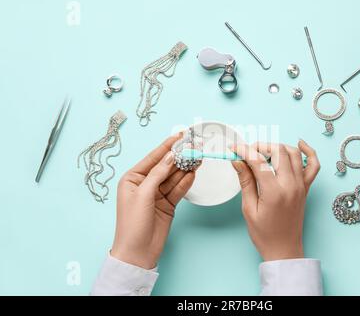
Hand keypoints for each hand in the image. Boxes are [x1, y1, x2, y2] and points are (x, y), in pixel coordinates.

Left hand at [111, 133, 195, 268]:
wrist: (138, 252)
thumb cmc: (132, 224)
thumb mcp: (143, 195)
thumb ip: (158, 174)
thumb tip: (171, 156)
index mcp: (132, 179)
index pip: (153, 158)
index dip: (166, 146)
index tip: (179, 136)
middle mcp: (144, 184)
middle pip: (166, 166)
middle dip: (180, 157)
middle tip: (194, 146)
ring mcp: (157, 194)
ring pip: (174, 177)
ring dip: (186, 168)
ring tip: (198, 157)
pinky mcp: (168, 204)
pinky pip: (178, 189)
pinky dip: (186, 182)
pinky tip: (194, 173)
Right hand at [231, 140, 319, 261]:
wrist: (284, 249)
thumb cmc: (264, 234)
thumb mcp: (249, 209)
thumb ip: (245, 181)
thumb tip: (238, 160)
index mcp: (274, 192)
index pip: (258, 161)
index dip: (244, 150)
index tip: (234, 148)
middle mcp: (291, 185)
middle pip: (277, 151)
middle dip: (260, 146)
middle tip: (247, 152)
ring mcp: (301, 185)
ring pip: (293, 153)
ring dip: (277, 147)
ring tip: (263, 152)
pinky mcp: (306, 188)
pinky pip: (313, 164)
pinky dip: (308, 151)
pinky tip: (299, 144)